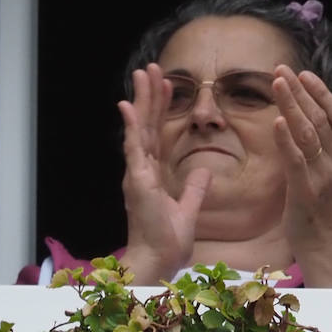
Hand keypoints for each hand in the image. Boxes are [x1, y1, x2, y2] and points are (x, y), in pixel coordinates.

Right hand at [117, 64, 209, 282]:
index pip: (158, 133)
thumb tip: (204, 170)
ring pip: (139, 130)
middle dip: (149, 96)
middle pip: (147, 125)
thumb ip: (195, 188)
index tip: (167, 84)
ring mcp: (137, 174)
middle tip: (151, 68)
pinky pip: (134, 150)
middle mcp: (141, 170)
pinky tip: (128, 107)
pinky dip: (131, 127)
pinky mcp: (137, 183)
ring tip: (142, 75)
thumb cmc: (168, 241)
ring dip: (141, 101)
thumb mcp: (188, 209)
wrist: (158, 263)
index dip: (162, 108)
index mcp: (152, 174)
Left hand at [272, 67, 331, 257]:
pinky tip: (276, 121)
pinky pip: (295, 160)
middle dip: (299, 92)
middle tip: (281, 69)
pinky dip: (286, 139)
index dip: (320, 91)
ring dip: (291, 105)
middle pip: (319, 118)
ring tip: (277, 83)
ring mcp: (324, 176)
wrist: (327, 243)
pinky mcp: (305, 191)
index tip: (302, 73)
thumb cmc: (328, 201)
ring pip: (307, 133)